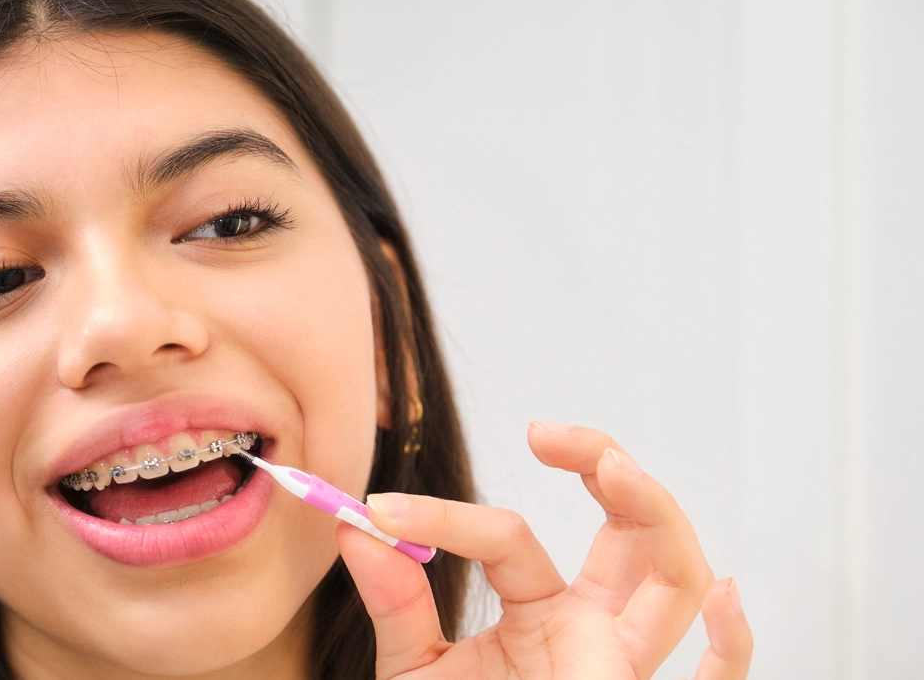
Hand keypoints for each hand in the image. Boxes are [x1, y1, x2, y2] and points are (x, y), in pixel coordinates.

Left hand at [338, 423, 752, 679]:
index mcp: (541, 611)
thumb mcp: (416, 670)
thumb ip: (396, 605)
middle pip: (628, 532)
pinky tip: (723, 596)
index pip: (511, 538)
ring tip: (614, 468)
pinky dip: (734, 643)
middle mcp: (594, 628)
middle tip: (546, 433)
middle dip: (603, 467)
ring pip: (675, 581)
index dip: (446, 518)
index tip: (379, 508)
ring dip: (656, 516)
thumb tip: (355, 528)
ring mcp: (623, 665)